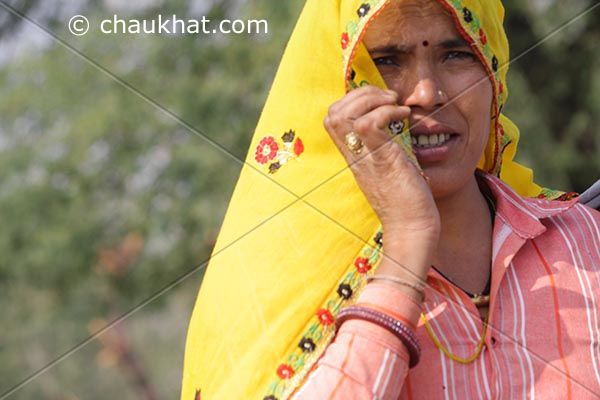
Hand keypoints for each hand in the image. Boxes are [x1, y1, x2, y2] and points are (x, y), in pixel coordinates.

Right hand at [324, 86, 439, 278]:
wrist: (411, 227)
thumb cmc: (406, 199)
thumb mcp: (389, 166)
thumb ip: (384, 146)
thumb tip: (397, 124)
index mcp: (353, 155)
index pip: (332, 118)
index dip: (352, 100)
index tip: (379, 102)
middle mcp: (353, 155)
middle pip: (332, 113)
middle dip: (360, 93)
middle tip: (388, 98)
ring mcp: (364, 157)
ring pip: (343, 114)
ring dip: (372, 98)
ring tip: (395, 104)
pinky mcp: (380, 158)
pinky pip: (369, 123)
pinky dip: (388, 110)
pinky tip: (405, 115)